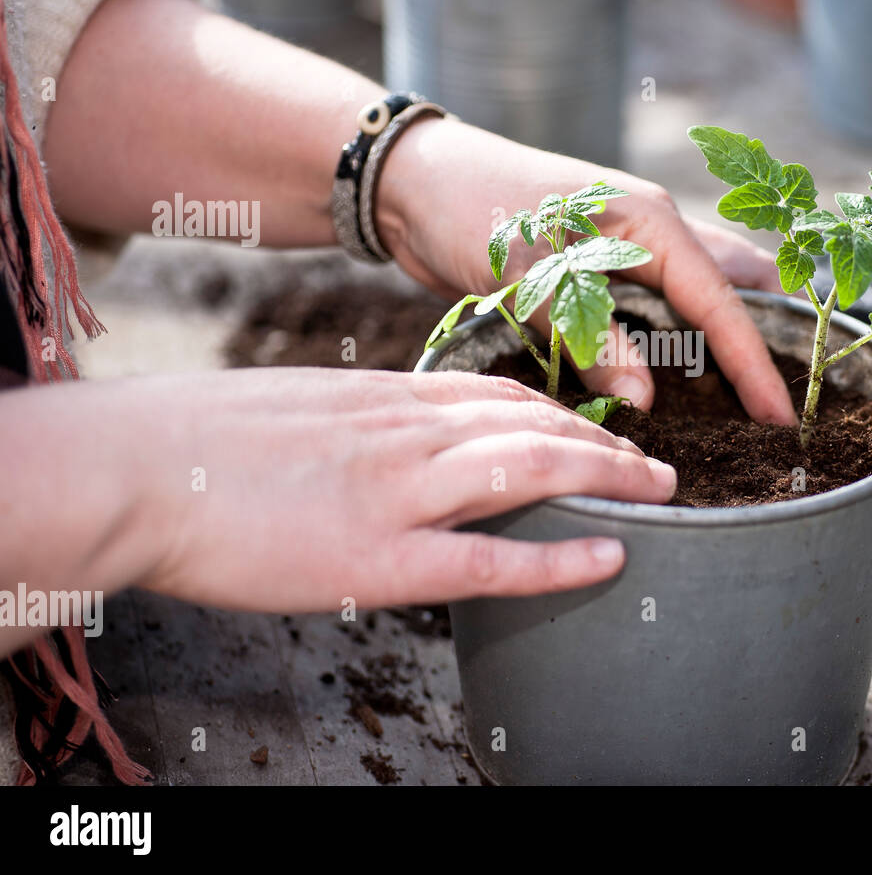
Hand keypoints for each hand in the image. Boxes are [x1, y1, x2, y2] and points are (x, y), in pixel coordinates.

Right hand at [0, 368, 674, 634]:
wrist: (134, 466)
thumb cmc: (200, 440)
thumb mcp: (298, 407)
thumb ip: (361, 420)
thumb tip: (396, 438)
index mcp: (384, 397)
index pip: (499, 393)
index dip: (562, 410)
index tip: (598, 426)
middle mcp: (407, 432)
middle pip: (533, 422)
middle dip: (607, 442)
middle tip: (657, 464)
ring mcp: (398, 491)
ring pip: (530, 469)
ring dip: (607, 479)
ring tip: (658, 495)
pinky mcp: (377, 556)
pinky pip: (490, 556)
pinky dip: (558, 556)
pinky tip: (609, 555)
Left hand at [375, 119, 798, 425]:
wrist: (416, 184)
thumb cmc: (474, 212)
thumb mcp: (533, 280)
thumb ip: (591, 339)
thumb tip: (646, 401)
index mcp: (649, 221)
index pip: (719, 300)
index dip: (752, 361)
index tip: (779, 416)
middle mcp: (651, 228)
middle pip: (728, 286)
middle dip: (760, 337)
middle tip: (784, 400)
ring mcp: (627, 243)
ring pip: (698, 291)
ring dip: (723, 334)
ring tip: (751, 388)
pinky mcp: (599, 263)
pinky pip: (659, 302)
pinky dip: (679, 333)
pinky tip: (681, 367)